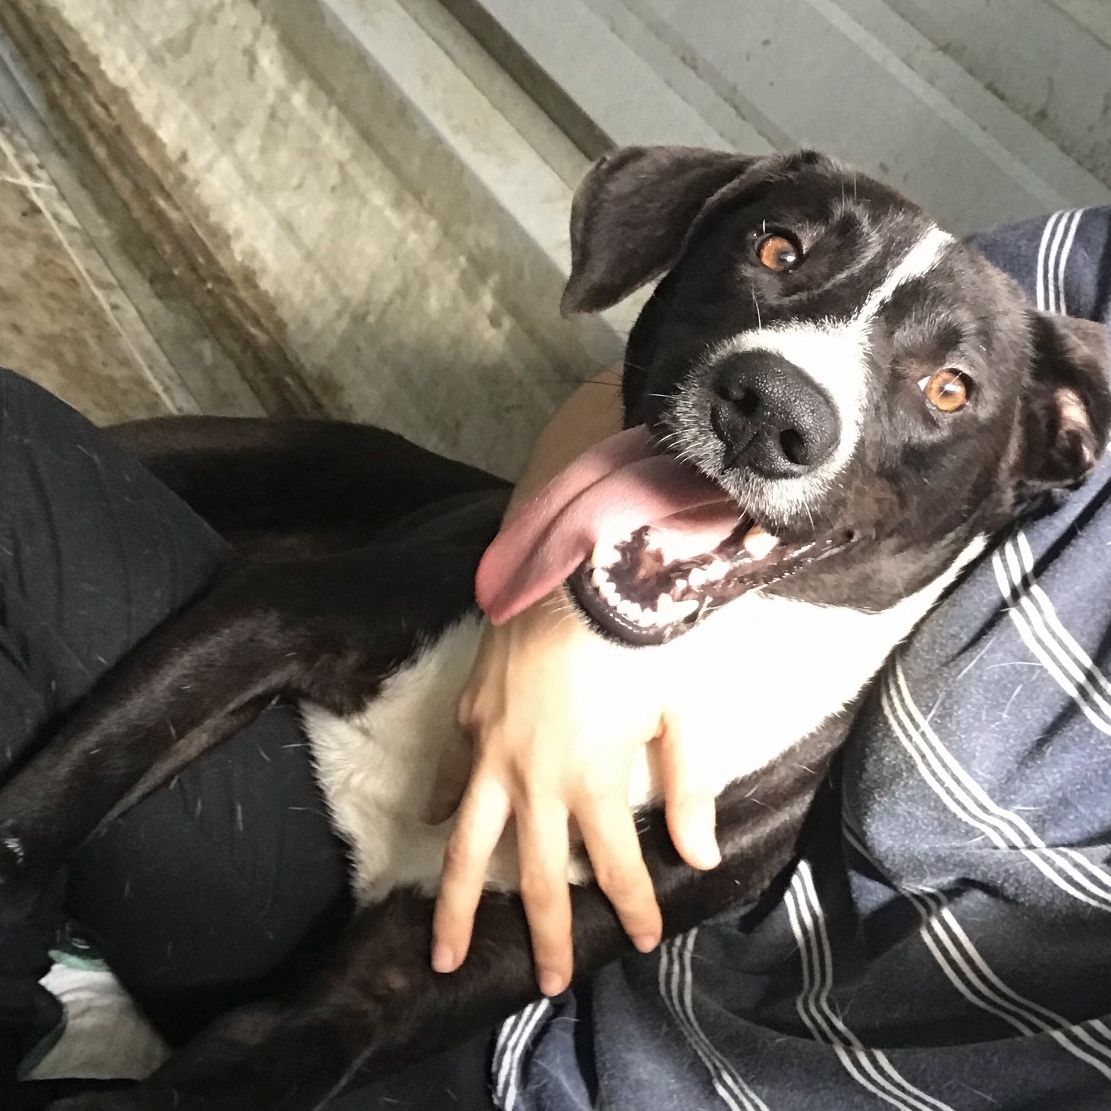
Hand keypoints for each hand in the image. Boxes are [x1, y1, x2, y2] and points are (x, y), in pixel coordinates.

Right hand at [430, 591, 720, 995]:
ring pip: (468, 846)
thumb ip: (689, 787)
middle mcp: (536, 782)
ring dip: (457, 904)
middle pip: (537, 877)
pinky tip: (434, 825)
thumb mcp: (680, 712)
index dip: (633, 907)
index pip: (618, 866)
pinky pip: (447, 774)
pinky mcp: (469, 719)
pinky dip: (440, 802)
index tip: (641, 940)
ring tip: (443, 954)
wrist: (580, 572)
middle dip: (546, 936)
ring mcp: (492, 754)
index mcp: (594, 782)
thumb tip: (699, 857)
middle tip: (544, 984)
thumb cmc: (640, 641)